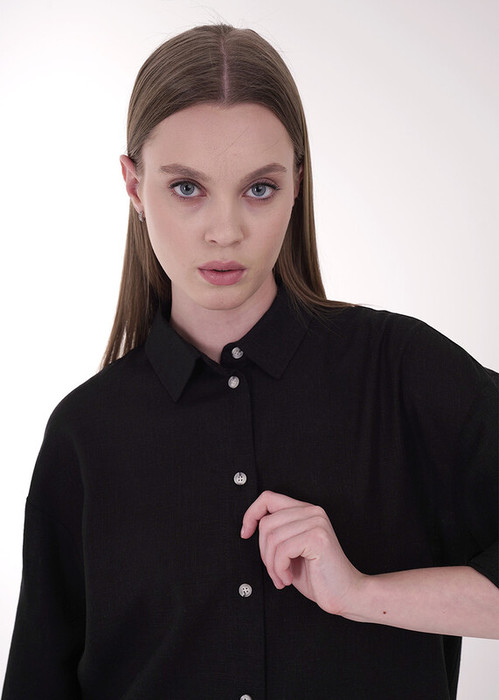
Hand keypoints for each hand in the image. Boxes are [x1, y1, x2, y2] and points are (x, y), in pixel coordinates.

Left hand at [241, 491, 364, 614]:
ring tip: (282, 577)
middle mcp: (312, 511)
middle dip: (264, 552)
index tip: (245, 533)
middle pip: (266, 523)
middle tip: (275, 571)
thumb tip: (251, 525)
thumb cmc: (318, 576)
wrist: (346, 595)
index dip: (251, 514)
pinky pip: (282, 550)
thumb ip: (277, 533)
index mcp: (306, 510)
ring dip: (272, 565)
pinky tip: (288, 579)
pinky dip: (279, 569)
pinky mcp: (317, 537)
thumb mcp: (291, 550)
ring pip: (272, 538)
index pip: (268, 498)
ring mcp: (316, 522)